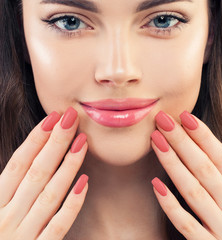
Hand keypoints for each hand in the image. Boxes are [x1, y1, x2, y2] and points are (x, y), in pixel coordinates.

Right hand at [0, 107, 87, 239]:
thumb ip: (7, 186)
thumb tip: (27, 156)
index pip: (18, 163)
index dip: (36, 139)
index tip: (53, 118)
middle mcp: (7, 216)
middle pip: (37, 171)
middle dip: (56, 142)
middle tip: (71, 119)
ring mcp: (24, 234)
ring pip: (51, 193)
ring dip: (68, 165)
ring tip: (82, 141)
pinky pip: (59, 225)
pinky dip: (72, 204)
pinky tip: (85, 182)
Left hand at [151, 111, 221, 239]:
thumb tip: (210, 151)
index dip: (204, 136)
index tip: (185, 116)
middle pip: (205, 169)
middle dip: (182, 141)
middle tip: (163, 120)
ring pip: (194, 191)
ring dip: (173, 163)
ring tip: (156, 140)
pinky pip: (187, 225)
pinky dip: (171, 205)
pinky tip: (156, 184)